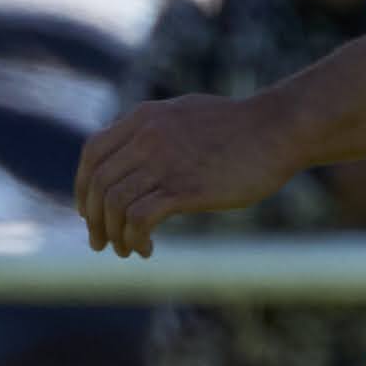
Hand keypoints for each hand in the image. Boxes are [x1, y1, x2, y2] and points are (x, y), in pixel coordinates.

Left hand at [72, 93, 307, 258]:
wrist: (281, 128)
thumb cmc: (239, 126)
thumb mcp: (183, 115)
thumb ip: (152, 131)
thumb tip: (130, 154)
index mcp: (142, 118)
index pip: (92, 154)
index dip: (84, 186)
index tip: (89, 211)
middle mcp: (146, 138)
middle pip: (98, 183)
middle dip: (93, 219)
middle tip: (100, 242)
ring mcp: (164, 162)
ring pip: (114, 204)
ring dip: (113, 234)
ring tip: (126, 250)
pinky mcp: (186, 189)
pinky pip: (140, 218)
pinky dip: (135, 238)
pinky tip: (147, 248)